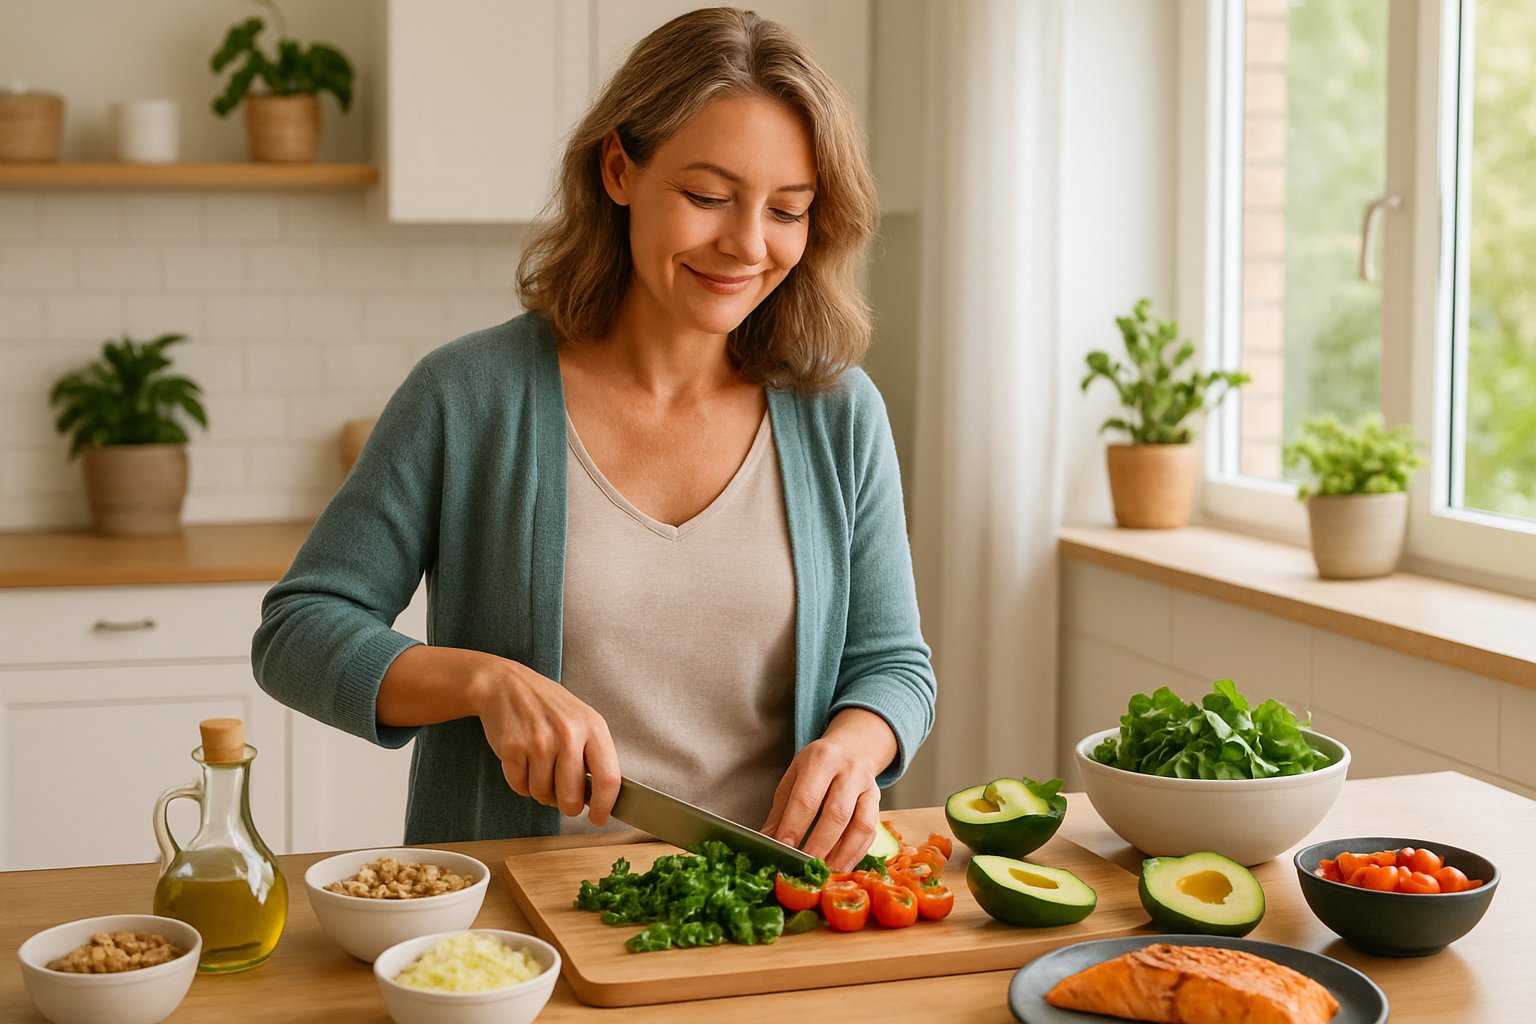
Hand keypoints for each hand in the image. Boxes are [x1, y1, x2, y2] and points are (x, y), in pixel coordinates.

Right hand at [471, 659, 621, 823]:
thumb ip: (593, 755)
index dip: (606, 806)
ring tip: (540, 768)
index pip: (608, 779)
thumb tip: (602, 799)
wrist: (505, 685)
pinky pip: (520, 787)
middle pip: (572, 797)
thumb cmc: (549, 707)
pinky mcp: (512, 748)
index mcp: (593, 727)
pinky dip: (521, 783)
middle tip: (564, 799)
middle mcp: (568, 734)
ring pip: (543, 795)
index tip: (599, 819)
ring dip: (541, 792)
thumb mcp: (581, 720)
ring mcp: (539, 741)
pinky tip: (524, 763)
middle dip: (568, 806)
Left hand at [762, 708, 896, 871]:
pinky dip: (857, 853)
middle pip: (836, 813)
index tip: (784, 849)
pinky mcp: (878, 801)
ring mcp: (868, 786)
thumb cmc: (817, 766)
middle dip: (819, 844)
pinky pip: (871, 832)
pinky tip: (842, 867)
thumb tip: (766, 841)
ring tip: (824, 872)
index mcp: (820, 760)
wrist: (852, 748)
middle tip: (804, 867)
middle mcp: (848, 771)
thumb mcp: (794, 777)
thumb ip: (781, 810)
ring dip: (842, 853)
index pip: (807, 798)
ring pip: (860, 824)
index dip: (795, 826)